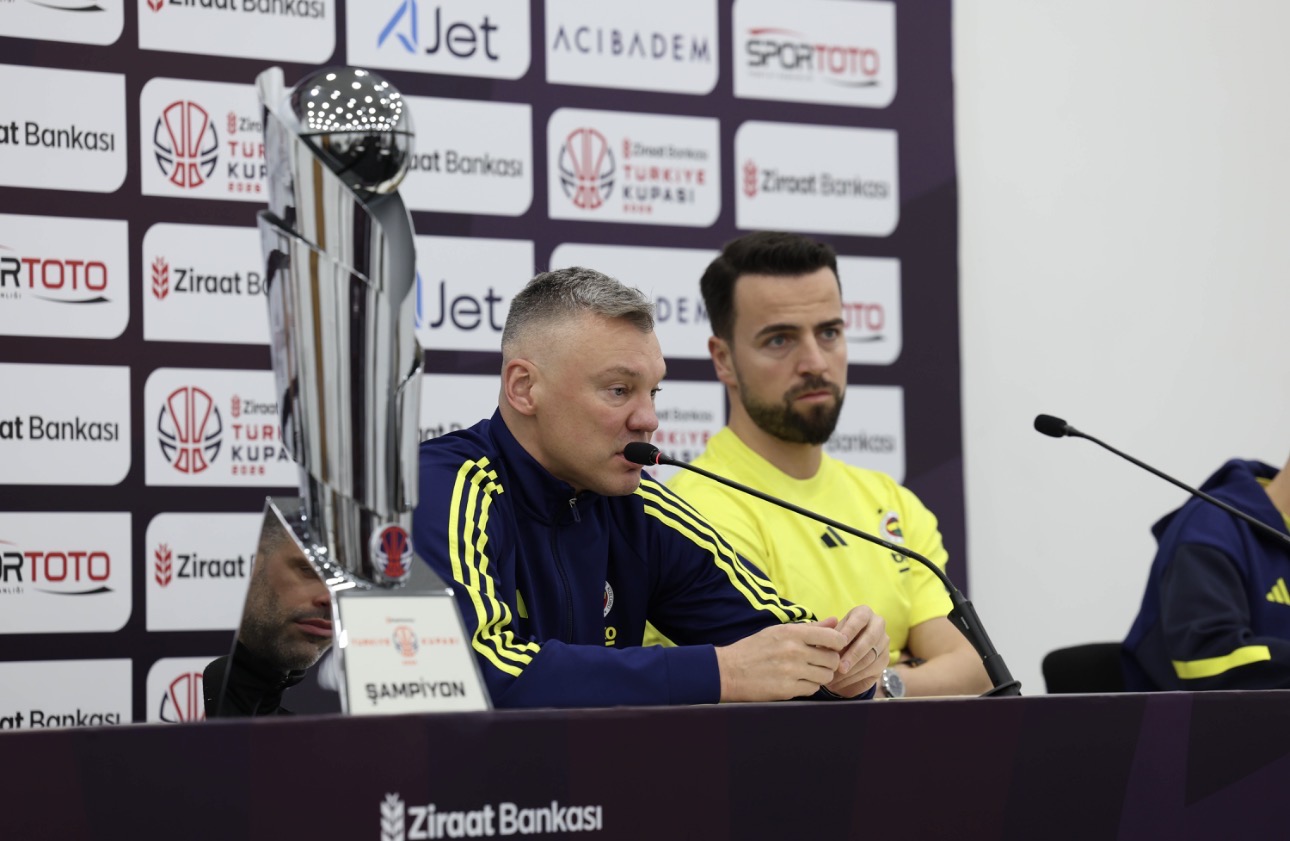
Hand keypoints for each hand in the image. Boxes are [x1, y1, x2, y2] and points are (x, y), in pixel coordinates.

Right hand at [715, 622, 847, 701]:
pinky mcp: (787, 690)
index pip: (833, 638)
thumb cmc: (755, 648)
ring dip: (820, 675)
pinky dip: (809, 686)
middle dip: (829, 662)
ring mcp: (791, 672)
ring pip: (825, 676)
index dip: (839, 643)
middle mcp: (794, 651)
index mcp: (792, 633)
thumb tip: (834, 620)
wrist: (729, 671)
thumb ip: (810, 628)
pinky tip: (797, 681)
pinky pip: (812, 689)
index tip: (833, 647)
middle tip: (819, 662)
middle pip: (832, 659)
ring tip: (807, 671)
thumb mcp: (779, 631)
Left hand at [824, 605, 888, 697]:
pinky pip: (872, 670)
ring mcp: (884, 642)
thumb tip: (828, 631)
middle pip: (869, 639)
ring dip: (853, 670)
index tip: (838, 644)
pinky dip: (856, 678)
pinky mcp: (885, 659)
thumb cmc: (835, 638)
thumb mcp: (830, 633)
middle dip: (853, 655)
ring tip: (835, 679)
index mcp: (864, 613)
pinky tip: (842, 683)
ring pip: (871, 657)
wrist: (847, 652)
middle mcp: (878, 624)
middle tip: (840, 668)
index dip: (849, 631)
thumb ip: (828, 633)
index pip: (859, 619)